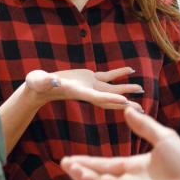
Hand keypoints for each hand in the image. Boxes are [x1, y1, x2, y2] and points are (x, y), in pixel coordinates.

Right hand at [25, 67, 142, 110]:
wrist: (38, 87)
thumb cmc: (37, 85)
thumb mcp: (39, 82)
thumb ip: (47, 82)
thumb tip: (54, 81)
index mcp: (78, 93)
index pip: (97, 97)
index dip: (111, 99)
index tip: (125, 102)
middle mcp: (87, 92)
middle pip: (110, 98)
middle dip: (125, 104)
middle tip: (142, 110)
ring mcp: (90, 85)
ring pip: (112, 87)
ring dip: (126, 88)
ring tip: (141, 89)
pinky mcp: (89, 78)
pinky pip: (107, 75)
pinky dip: (119, 72)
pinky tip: (130, 69)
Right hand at [61, 107, 179, 179]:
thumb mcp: (162, 137)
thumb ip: (143, 125)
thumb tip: (127, 109)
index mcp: (136, 168)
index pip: (107, 166)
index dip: (89, 162)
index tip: (72, 158)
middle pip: (98, 178)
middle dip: (80, 171)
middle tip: (63, 163)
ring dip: (82, 179)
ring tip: (69, 167)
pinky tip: (84, 175)